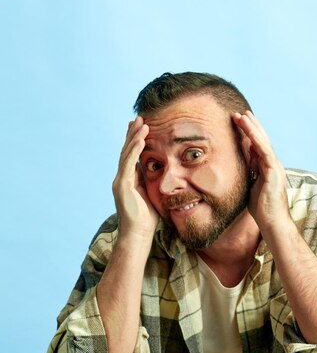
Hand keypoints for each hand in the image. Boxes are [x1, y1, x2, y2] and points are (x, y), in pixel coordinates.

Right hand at [112, 117, 158, 238]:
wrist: (138, 235)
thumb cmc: (147, 219)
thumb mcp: (151, 195)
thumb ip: (151, 182)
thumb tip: (159, 171)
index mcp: (129, 181)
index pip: (131, 156)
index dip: (135, 141)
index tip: (141, 127)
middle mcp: (122, 179)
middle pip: (127, 151)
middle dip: (133, 134)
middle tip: (139, 117)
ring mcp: (120, 182)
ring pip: (126, 154)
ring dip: (134, 137)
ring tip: (142, 123)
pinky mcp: (122, 186)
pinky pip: (128, 164)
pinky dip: (134, 150)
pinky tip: (140, 139)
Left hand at [232, 111, 289, 232]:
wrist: (273, 223)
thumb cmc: (262, 211)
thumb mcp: (251, 187)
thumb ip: (249, 174)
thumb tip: (241, 165)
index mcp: (267, 170)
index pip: (257, 148)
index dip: (248, 135)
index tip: (238, 124)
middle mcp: (273, 166)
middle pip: (261, 141)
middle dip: (250, 126)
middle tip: (239, 113)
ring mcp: (275, 168)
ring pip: (263, 142)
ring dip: (253, 128)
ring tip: (242, 115)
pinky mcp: (274, 172)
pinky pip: (265, 151)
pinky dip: (257, 139)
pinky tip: (249, 129)